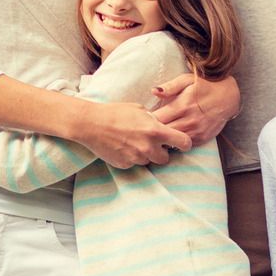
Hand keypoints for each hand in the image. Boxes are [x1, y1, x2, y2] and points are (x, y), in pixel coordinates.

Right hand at [73, 99, 189, 168]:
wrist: (91, 124)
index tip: (182, 143)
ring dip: (145, 155)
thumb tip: (161, 126)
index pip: (183, 142)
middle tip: (152, 143)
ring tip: (132, 142)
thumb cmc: (115, 112)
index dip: (184, 143)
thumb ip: (154, 121)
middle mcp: (148, 147)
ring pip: (148, 162)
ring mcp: (136, 158)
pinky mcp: (125, 165)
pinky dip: (131, 157)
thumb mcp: (139, 110)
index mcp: (155, 131)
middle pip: (165, 158)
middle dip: (161, 152)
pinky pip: (133, 164)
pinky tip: (122, 146)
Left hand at [152, 74, 240, 145]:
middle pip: (163, 132)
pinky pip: (184, 145)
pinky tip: (171, 136)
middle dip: (153, 131)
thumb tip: (153, 91)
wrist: (229, 97)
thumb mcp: (187, 80)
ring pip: (172, 141)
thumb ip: (170, 86)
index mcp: (182, 105)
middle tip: (147, 128)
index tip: (143, 118)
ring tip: (157, 133)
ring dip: (163, 138)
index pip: (157, 119)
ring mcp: (196, 131)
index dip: (148, 120)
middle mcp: (189, 120)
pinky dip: (176, 142)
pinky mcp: (202, 139)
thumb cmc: (205, 85)